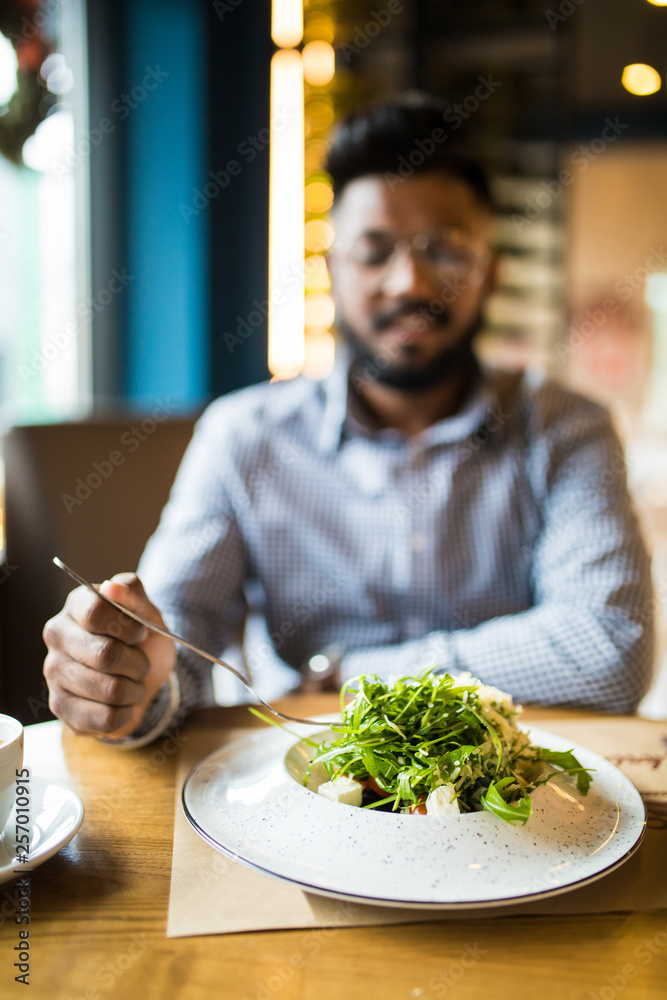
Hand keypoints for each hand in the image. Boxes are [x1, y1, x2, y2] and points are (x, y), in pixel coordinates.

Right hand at [43, 573, 175, 738]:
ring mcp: (54, 673)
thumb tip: (112, 587)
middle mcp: (57, 637)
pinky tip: (122, 703)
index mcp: (76, 606)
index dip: (129, 627)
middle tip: (140, 662)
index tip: (140, 633)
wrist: (144, 675)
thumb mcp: (146, 611)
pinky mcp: (60, 707)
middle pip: (105, 655)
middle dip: (137, 662)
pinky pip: (105, 718)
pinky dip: (126, 712)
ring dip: (135, 689)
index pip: (97, 613)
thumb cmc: (142, 639)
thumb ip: (132, 593)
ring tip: (133, 681)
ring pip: (109, 690)